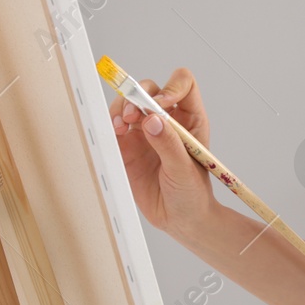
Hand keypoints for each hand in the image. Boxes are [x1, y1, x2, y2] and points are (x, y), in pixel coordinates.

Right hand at [108, 67, 214, 234]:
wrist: (180, 219)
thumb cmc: (193, 194)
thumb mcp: (184, 169)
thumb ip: (168, 145)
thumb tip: (153, 121)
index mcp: (190, 121)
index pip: (183, 85)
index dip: (171, 87)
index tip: (161, 104)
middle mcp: (168, 122)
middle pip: (150, 90)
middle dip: (139, 96)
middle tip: (134, 116)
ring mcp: (146, 133)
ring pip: (130, 104)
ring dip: (122, 108)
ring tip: (121, 125)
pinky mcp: (129, 147)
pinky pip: (116, 126)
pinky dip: (111, 124)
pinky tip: (115, 131)